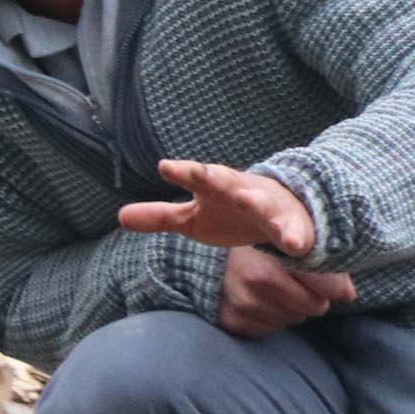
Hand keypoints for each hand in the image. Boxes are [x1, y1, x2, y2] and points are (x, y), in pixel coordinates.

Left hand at [119, 159, 316, 256]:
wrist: (284, 211)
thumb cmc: (231, 213)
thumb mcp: (194, 218)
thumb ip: (160, 217)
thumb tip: (119, 216)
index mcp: (215, 187)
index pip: (196, 177)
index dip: (182, 172)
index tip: (165, 167)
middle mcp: (241, 191)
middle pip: (228, 182)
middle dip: (217, 177)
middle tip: (204, 174)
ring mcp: (268, 207)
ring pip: (263, 203)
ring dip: (257, 202)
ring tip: (248, 201)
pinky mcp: (291, 226)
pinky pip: (294, 232)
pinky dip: (295, 236)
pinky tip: (294, 246)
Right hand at [217, 247, 356, 339]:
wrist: (211, 241)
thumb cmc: (260, 238)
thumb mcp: (290, 236)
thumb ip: (322, 258)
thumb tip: (348, 295)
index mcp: (277, 251)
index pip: (327, 286)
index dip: (333, 285)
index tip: (332, 281)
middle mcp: (256, 279)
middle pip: (314, 307)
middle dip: (310, 295)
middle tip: (292, 277)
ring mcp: (242, 304)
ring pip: (293, 319)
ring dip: (290, 307)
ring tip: (272, 285)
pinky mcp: (232, 321)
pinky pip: (270, 330)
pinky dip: (269, 317)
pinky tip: (257, 297)